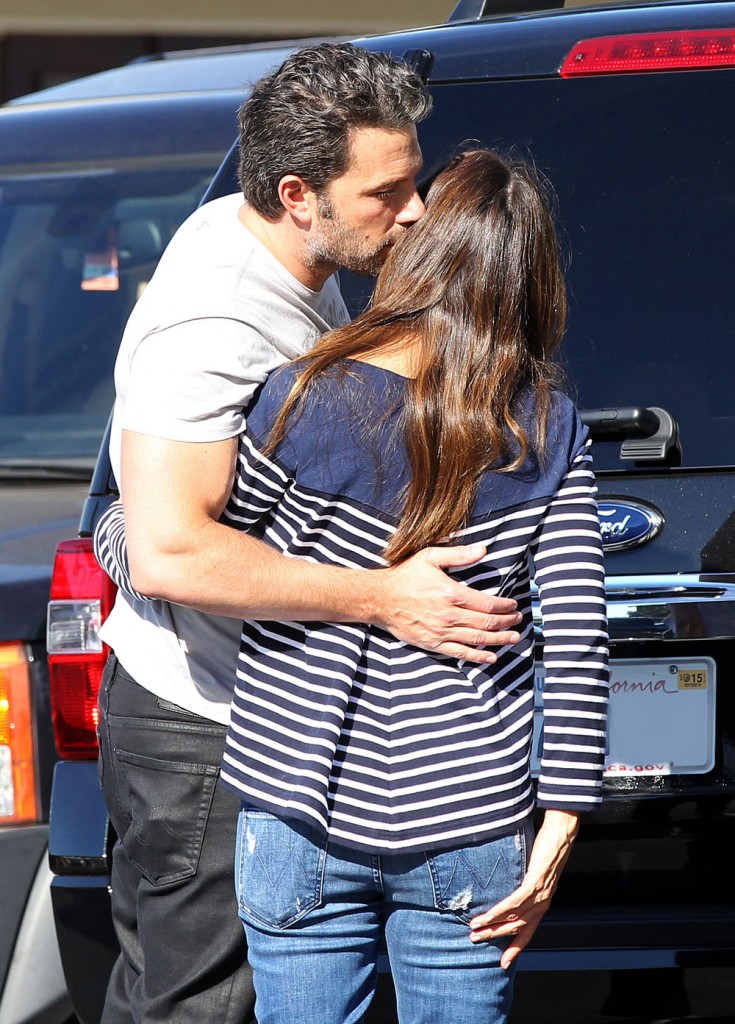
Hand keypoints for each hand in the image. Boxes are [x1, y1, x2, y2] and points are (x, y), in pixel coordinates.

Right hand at [375, 542, 521, 663]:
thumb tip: (483, 550)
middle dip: (507, 623)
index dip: (505, 606)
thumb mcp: (430, 557)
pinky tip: (492, 657)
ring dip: (499, 640)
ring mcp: (441, 632)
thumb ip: (459, 555)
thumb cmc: (406, 576)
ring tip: (514, 638)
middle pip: (487, 623)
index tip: (513, 605)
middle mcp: (449, 616)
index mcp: (452, 593)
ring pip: (478, 640)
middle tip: (518, 621)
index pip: (488, 604)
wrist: (380, 599)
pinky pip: (460, 653)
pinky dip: (478, 657)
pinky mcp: (433, 644)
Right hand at [469, 811, 579, 968]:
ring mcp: (540, 894)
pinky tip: (487, 916)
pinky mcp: (535, 882)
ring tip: (474, 929)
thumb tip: (510, 887)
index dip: (516, 948)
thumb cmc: (549, 849)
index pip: (528, 932)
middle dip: (495, 936)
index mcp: (543, 903)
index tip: (504, 963)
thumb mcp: (537, 872)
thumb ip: (526, 883)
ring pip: (514, 917)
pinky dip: (500, 911)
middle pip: (517, 928)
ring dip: (492, 925)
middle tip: (475, 940)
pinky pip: (515, 902)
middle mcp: (542, 904)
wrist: (563, 834)